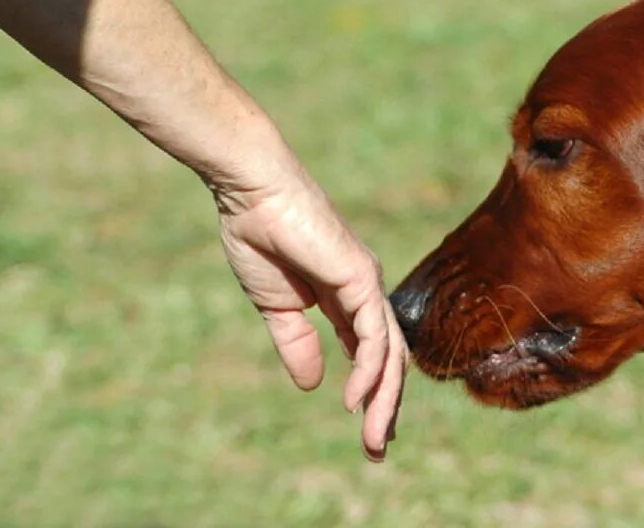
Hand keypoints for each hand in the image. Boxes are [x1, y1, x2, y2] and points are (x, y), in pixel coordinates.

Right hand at [211, 165, 406, 460]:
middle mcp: (364, 293)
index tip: (367, 431)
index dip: (372, 392)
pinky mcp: (360, 277)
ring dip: (382, 398)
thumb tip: (314, 384)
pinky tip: (358, 397)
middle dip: (385, 406)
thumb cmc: (261, 237)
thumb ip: (296, 342)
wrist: (253, 195)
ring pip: (389, 352)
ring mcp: (367, 284)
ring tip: (373, 437)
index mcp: (345, 299)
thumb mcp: (276, 306)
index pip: (371, 353)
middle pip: (390, 358)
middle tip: (377, 449)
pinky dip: (369, 368)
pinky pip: (373, 333)